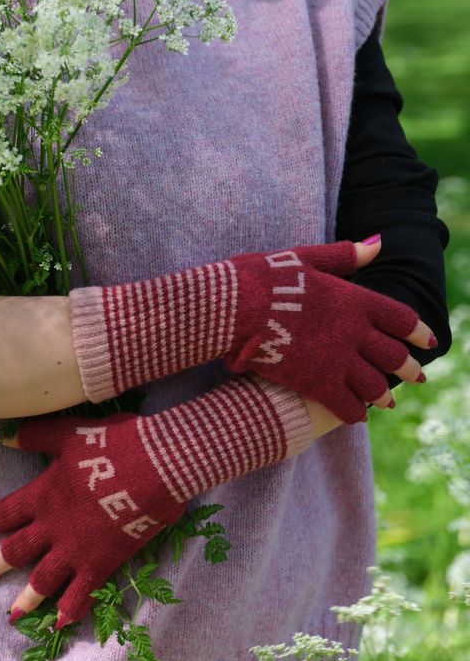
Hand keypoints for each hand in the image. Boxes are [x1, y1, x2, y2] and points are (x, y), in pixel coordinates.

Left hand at [0, 414, 185, 629]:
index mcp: (42, 495)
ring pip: (43, 579)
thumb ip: (32, 436)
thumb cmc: (112, 444)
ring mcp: (76, 550)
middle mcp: (52, 528)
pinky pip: (81, 594)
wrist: (154, 467)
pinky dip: (70, 611)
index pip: (6, 512)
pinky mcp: (102, 564)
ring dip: (26, 598)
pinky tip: (60, 625)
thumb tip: (0, 436)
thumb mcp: (67, 434)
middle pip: (16, 551)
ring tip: (13, 615)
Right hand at [226, 237, 435, 422]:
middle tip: (417, 377)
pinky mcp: (316, 383)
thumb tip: (377, 244)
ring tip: (388, 402)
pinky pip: (346, 405)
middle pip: (394, 356)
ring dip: (384, 395)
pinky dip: (354, 413)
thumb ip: (344, 256)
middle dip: (408, 369)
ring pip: (374, 385)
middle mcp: (354, 331)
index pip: (401, 318)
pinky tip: (356, 415)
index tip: (428, 342)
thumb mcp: (306, 258)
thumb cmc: (263, 278)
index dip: (418, 331)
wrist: (233, 308)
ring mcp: (337, 360)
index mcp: (355, 299)